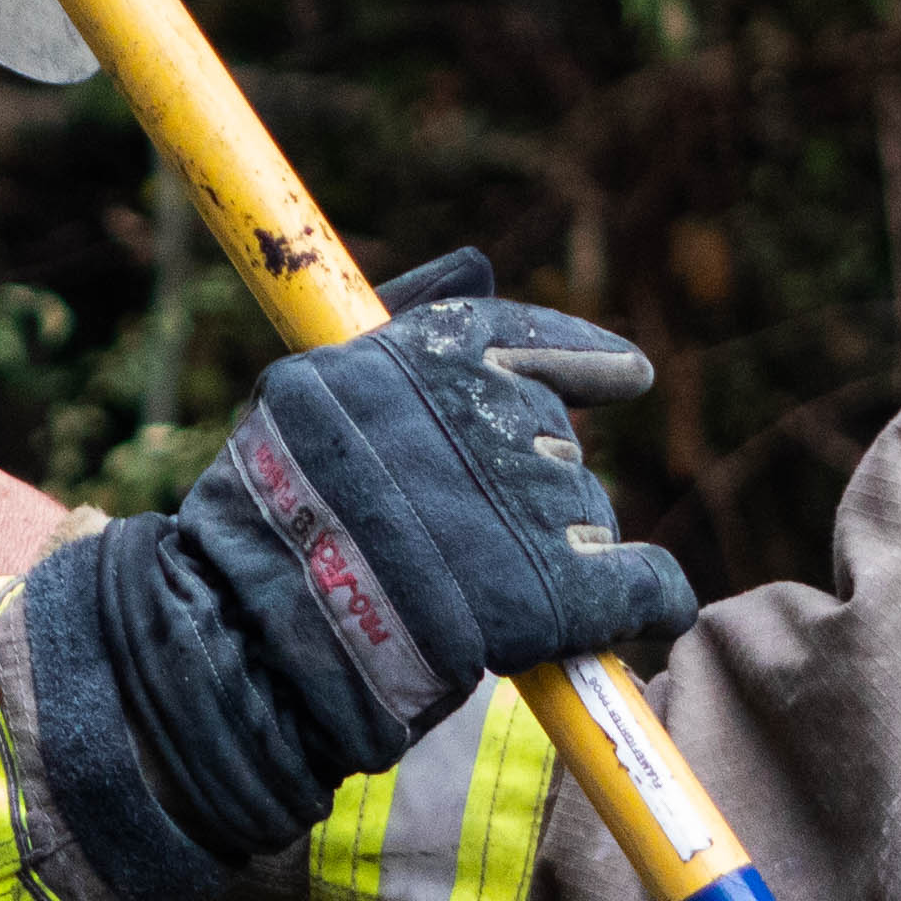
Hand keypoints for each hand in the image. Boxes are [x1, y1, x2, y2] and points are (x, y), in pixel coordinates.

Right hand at [9, 250, 701, 900]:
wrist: (247, 641)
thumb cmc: (265, 524)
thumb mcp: (309, 396)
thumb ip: (404, 326)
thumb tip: (476, 259)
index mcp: (427, 356)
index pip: (531, 341)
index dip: (585, 363)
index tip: (627, 379)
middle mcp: (487, 415)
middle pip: (553, 445)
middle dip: (524, 493)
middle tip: (455, 546)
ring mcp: (526, 506)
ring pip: (588, 517)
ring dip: (556, 555)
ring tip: (474, 598)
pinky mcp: (558, 594)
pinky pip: (649, 589)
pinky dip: (653, 605)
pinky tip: (641, 621)